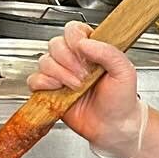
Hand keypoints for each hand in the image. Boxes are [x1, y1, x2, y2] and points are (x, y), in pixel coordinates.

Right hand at [28, 23, 144, 157]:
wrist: (114, 127)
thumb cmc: (122, 100)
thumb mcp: (124, 71)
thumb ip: (108, 52)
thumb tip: (84, 43)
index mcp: (92, 49)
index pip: (73, 30)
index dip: (74, 38)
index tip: (83, 51)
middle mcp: (74, 59)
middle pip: (55, 44)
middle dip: (68, 61)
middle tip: (84, 76)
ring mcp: (61, 75)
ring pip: (44, 61)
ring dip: (59, 74)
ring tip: (76, 87)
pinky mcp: (50, 91)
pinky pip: (34, 80)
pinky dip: (43, 83)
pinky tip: (58, 89)